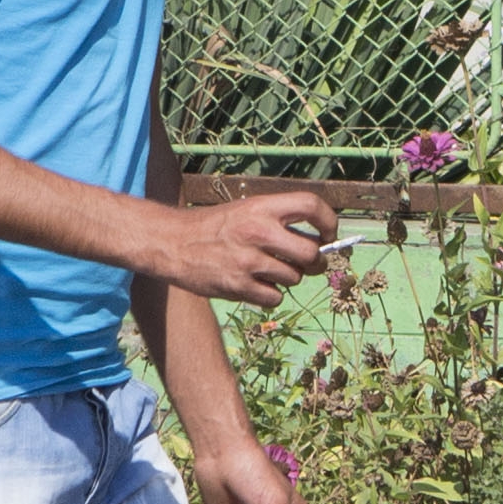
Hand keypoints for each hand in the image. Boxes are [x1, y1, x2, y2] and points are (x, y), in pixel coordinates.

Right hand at [144, 186, 336, 305]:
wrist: (173, 243)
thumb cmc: (215, 227)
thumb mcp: (246, 211)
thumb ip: (279, 222)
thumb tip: (319, 242)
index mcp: (262, 207)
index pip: (311, 206)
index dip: (329, 221)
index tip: (328, 235)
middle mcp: (258, 232)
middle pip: (310, 253)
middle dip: (314, 262)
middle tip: (306, 263)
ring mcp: (248, 261)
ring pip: (294, 278)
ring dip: (288, 278)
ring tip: (267, 270)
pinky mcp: (238, 286)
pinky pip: (275, 298)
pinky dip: (270, 295)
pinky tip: (255, 284)